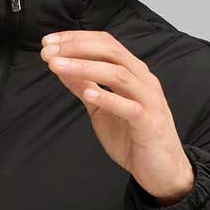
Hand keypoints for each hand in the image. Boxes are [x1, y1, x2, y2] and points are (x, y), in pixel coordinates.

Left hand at [39, 29, 195, 202]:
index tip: (48, 42)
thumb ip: (85, 87)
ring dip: (84, 67)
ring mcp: (149, 100)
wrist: (161, 170)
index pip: (104, 43)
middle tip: (48, 51)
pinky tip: (88, 95)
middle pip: (110, 51)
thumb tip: (61, 68)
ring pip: (117, 74)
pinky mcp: (149, 123)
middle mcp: (143, 80)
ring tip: (57, 66)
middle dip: (76, 48)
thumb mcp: (101, 110)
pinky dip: (109, 99)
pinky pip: (129, 107)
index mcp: (132, 72)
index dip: (76, 39)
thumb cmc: (133, 138)